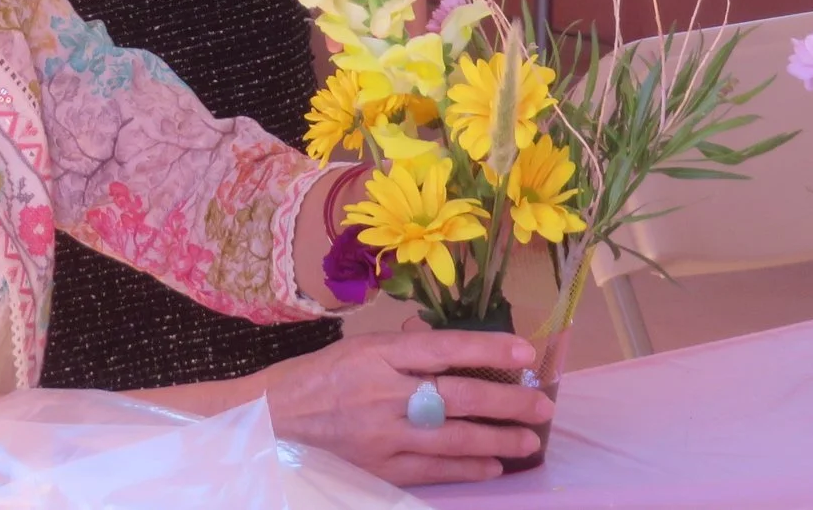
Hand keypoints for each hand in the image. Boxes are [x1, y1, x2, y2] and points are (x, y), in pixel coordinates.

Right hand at [259, 328, 552, 486]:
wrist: (269, 422)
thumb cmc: (317, 376)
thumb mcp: (358, 346)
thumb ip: (404, 345)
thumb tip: (447, 340)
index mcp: (378, 354)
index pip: (445, 348)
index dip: (489, 349)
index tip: (527, 352)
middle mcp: (384, 393)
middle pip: (459, 396)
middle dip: (508, 401)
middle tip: (543, 404)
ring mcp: (383, 436)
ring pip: (454, 438)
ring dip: (498, 438)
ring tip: (529, 440)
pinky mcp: (378, 471)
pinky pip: (433, 471)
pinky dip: (467, 469)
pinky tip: (493, 465)